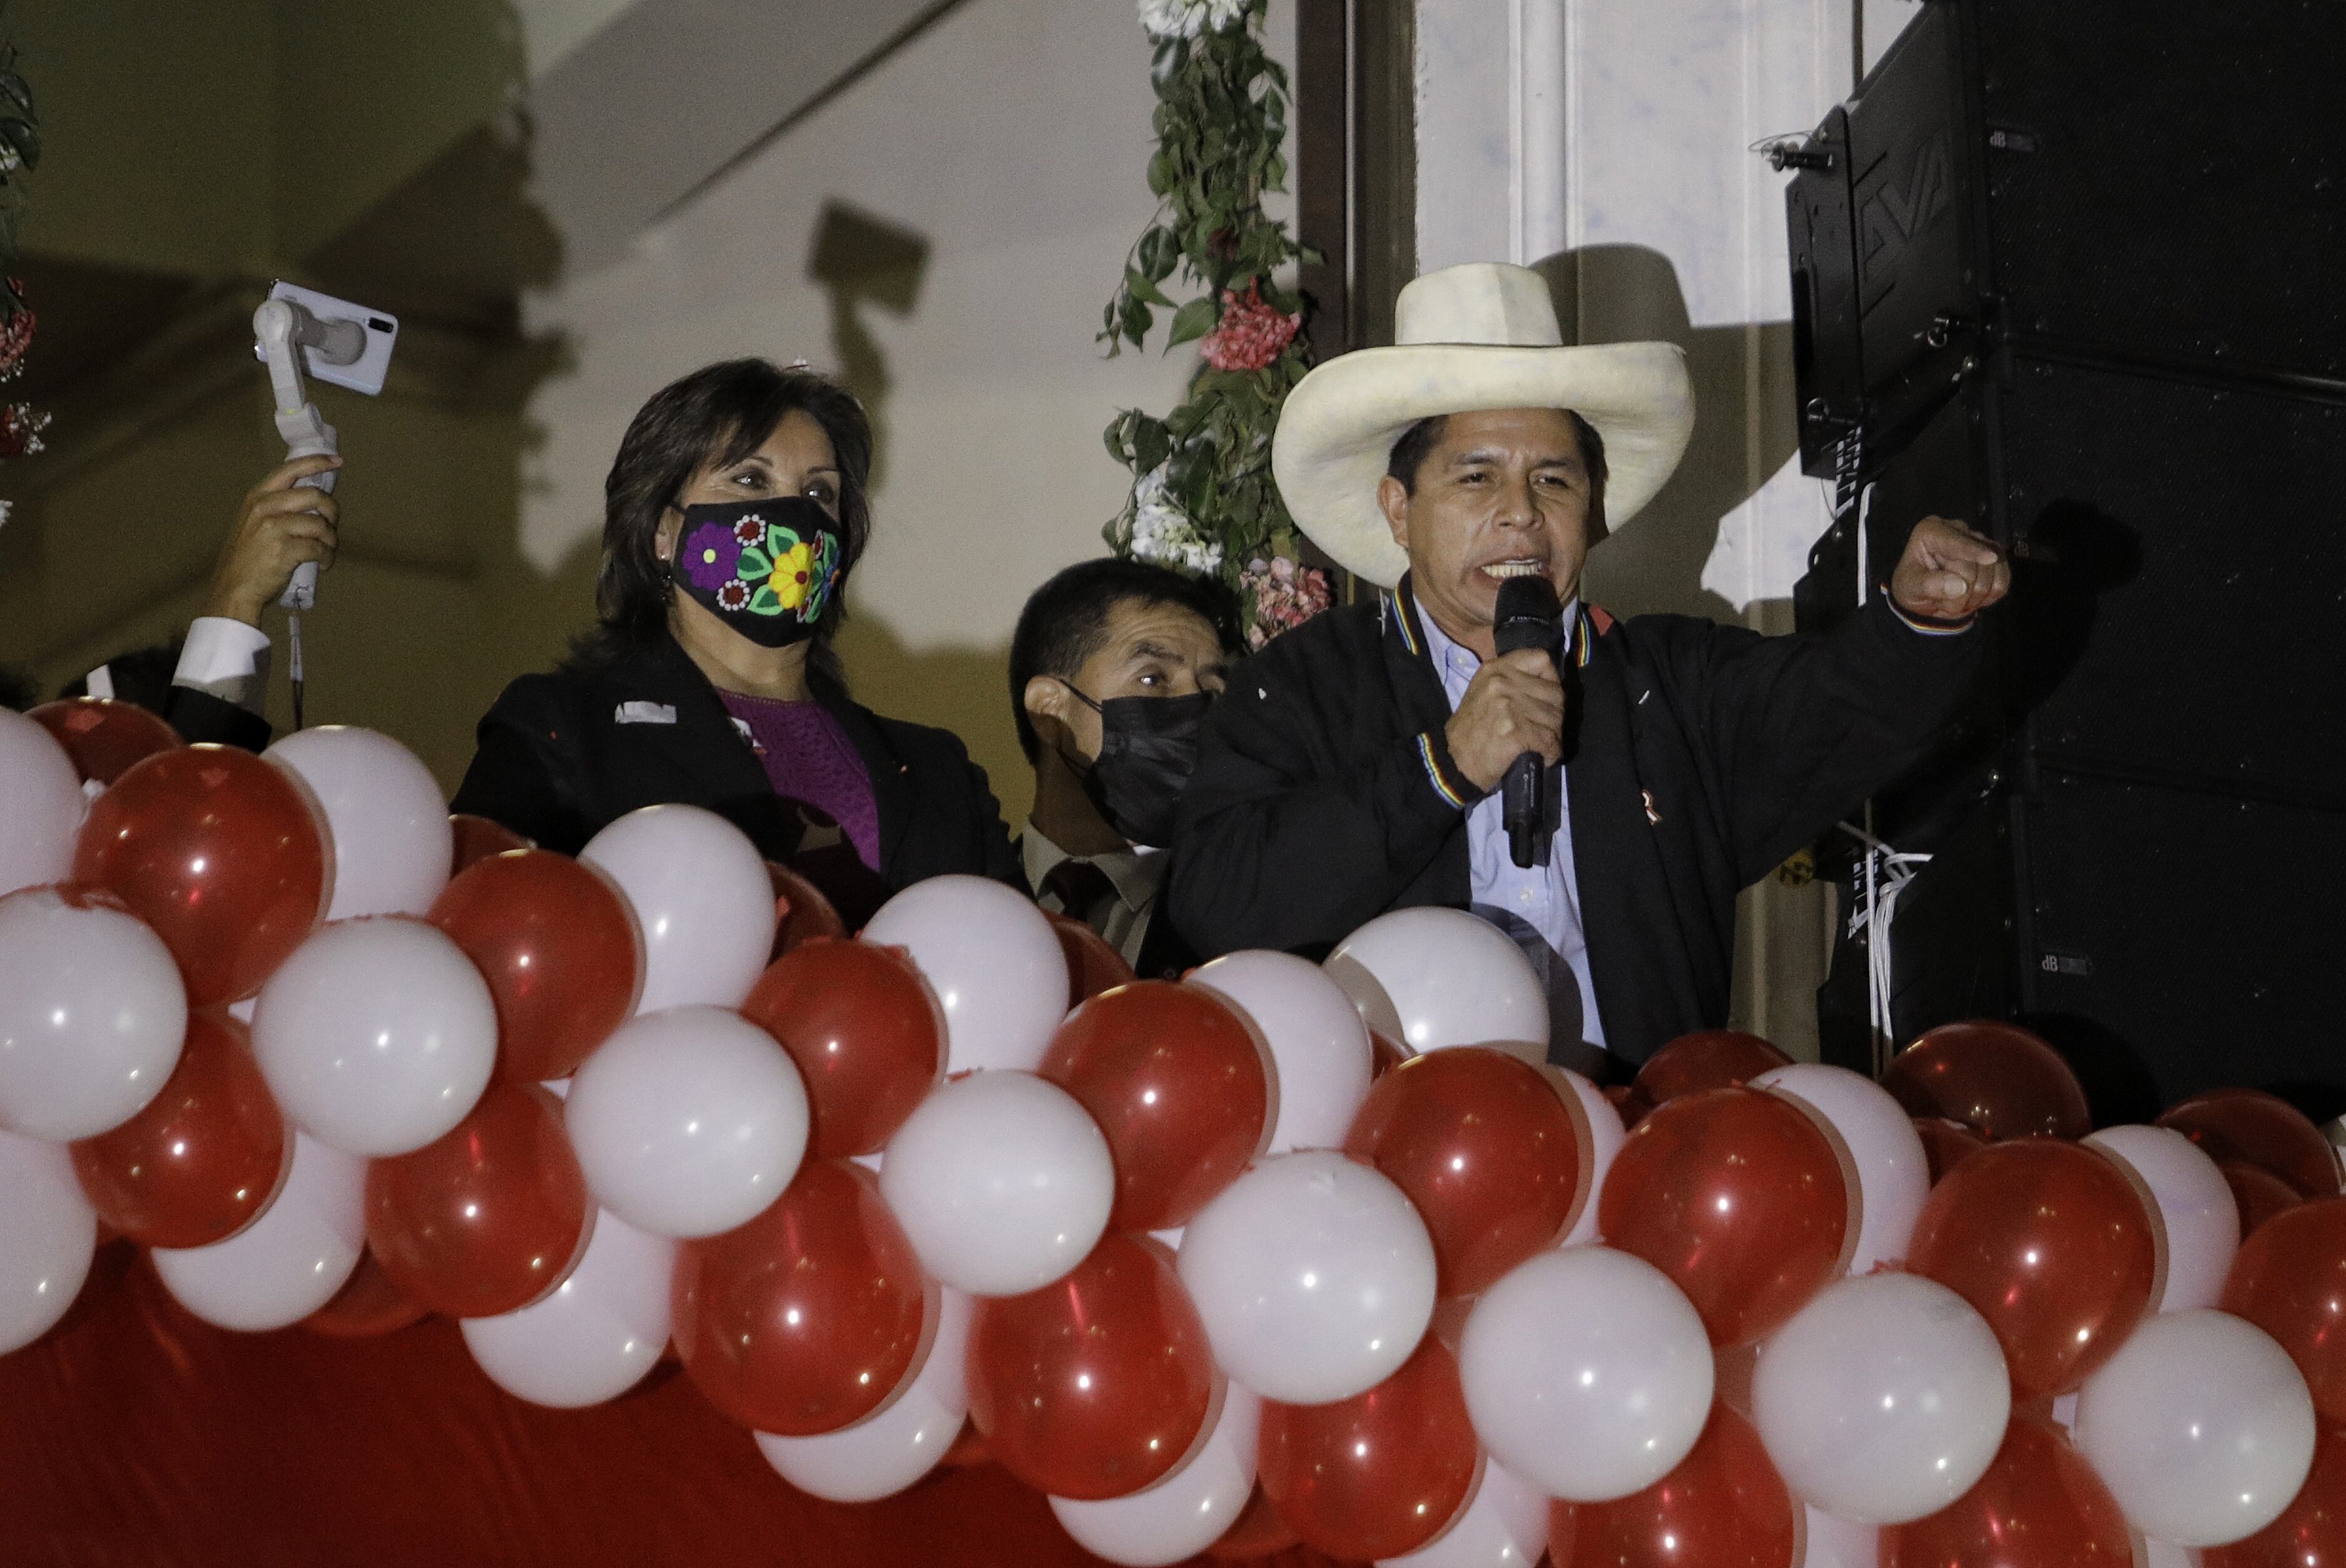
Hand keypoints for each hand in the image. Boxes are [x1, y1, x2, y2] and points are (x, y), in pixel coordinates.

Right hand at [201, 455, 341, 623]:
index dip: (317, 463)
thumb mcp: (254, 521)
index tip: (337, 462)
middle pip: (314, 495)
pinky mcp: (285, 549)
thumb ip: (277, 506)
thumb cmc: (248, 556)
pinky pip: (320, 548)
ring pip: (320, 524)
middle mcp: (265, 507)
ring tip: (327, 549)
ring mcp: (274, 527)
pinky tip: (323, 563)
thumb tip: (313, 497)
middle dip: (332, 511)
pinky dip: (327, 556)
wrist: (234, 587)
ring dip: (331, 539)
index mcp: (258, 496)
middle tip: (332, 525)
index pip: (290, 470)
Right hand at [1444, 648, 1563, 792]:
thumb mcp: (1485, 692)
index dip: (1552, 680)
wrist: (1454, 763)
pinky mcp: (1515, 730)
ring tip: (1543, 745)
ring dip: (1554, 736)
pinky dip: (1551, 752)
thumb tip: (1550, 685)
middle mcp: (1501, 681)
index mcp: (1495, 668)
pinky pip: (1550, 740)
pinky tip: (1543, 757)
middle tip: (1545, 730)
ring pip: (1555, 718)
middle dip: (1555, 715)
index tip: (1546, 698)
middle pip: (1555, 693)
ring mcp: (1508, 705)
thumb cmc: (1472, 730)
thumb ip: (1512, 681)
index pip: (1541, 659)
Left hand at [1890, 516, 2009, 621]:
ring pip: (1993, 572)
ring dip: (1975, 597)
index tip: (1990, 558)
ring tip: (1954, 601)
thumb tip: (1960, 586)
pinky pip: (2003, 580)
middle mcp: (1959, 530)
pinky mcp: (1995, 557)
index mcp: (1932, 531)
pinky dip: (1989, 596)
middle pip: (1976, 564)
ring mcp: (1980, 542)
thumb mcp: (1910, 588)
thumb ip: (1929, 585)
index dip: (1973, 551)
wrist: (1924, 595)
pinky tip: (1972, 598)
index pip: (1956, 541)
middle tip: (1943, 604)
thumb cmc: (1912, 585)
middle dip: (1963, 592)